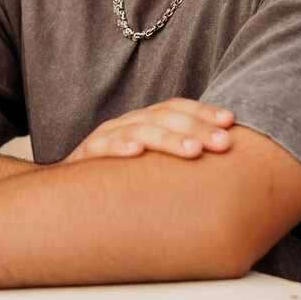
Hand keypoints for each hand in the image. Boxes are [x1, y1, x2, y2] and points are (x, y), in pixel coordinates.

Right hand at [64, 98, 234, 163]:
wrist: (69, 192)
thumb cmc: (121, 178)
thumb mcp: (152, 165)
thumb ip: (179, 156)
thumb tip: (225, 164)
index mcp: (146, 121)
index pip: (177, 107)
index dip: (203, 111)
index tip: (231, 121)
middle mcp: (128, 122)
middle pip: (164, 117)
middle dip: (197, 128)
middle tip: (223, 143)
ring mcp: (107, 136)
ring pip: (140, 130)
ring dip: (168, 139)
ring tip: (193, 150)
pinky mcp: (86, 155)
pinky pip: (102, 147)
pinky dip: (119, 146)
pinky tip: (137, 152)